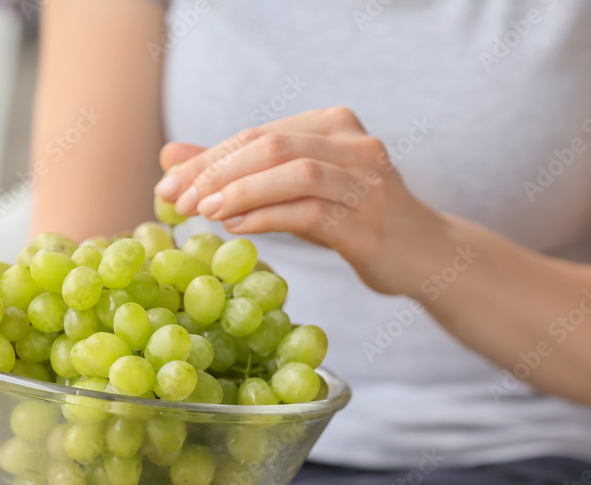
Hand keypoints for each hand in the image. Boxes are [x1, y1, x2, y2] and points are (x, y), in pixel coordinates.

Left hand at [155, 106, 448, 296]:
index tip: (168, 184)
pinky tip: (237, 229)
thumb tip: (171, 158)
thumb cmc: (353, 218)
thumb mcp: (295, 190)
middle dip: (217, 173)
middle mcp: (353, 144)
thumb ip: (239, 171)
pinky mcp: (368, 222)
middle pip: (272, 146)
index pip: (258, 134)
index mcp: (334, 124)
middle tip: (177, 201)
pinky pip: (311, 212)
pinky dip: (267, 217)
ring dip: (240, 192)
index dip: (208, 159)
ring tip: (203, 213)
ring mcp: (366, 181)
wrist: (422, 254)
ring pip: (293, 172)